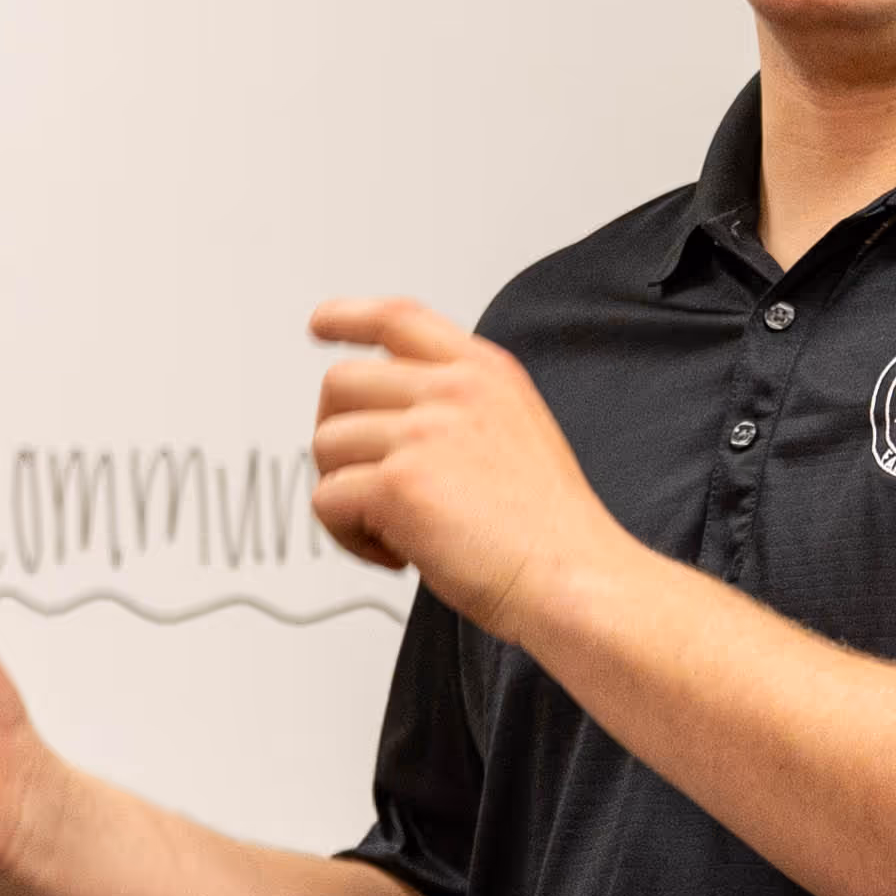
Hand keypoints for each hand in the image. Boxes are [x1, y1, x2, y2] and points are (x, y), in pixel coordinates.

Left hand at [306, 299, 626, 640]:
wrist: (573, 579)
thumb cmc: (550, 530)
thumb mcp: (519, 432)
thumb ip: (461, 409)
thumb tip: (393, 420)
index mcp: (485, 372)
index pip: (399, 318)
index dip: (349, 316)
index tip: (321, 323)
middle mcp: (453, 392)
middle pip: (341, 383)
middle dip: (338, 437)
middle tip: (366, 484)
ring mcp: (424, 433)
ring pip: (326, 445)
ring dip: (346, 496)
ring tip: (395, 530)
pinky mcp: (399, 483)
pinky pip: (327, 501)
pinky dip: (349, 537)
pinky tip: (397, 553)